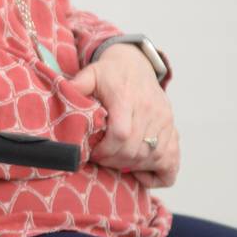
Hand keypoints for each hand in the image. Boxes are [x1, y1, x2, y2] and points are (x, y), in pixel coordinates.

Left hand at [67, 43, 179, 187]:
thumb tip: (65, 93)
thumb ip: (78, 84)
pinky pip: (172, 160)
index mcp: (127, 99)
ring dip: (133, 166)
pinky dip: (158, 172)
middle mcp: (150, 111)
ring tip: (117, 161)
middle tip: (102, 159)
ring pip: (154, 157)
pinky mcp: (172, 129)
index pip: (121, 134)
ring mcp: (164, 121)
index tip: (94, 152)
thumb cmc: (110, 73)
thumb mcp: (91, 73)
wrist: (135, 64)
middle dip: (115, 161)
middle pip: (136, 150)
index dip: (106, 150)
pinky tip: (142, 169)